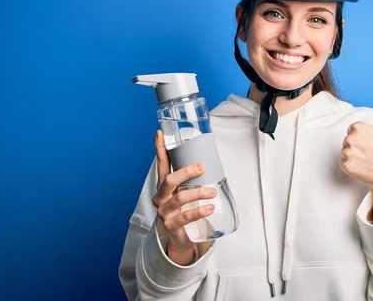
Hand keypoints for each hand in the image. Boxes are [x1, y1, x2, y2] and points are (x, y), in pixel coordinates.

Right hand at [152, 130, 216, 263]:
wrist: (180, 238)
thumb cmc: (185, 209)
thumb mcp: (185, 192)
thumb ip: (192, 179)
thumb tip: (211, 160)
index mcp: (164, 186)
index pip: (161, 164)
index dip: (160, 148)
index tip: (159, 133)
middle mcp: (160, 197)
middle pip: (169, 180)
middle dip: (186, 172)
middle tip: (202, 167)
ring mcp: (164, 212)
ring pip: (179, 198)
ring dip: (198, 193)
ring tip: (213, 192)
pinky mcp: (172, 225)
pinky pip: (186, 216)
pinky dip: (200, 211)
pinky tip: (210, 208)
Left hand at [340, 90, 372, 211]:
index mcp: (358, 127)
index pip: (354, 130)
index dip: (364, 136)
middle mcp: (350, 139)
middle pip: (348, 140)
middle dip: (358, 144)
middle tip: (371, 151)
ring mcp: (347, 153)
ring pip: (346, 151)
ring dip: (354, 155)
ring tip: (368, 159)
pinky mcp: (345, 165)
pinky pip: (344, 163)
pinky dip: (352, 165)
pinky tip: (363, 166)